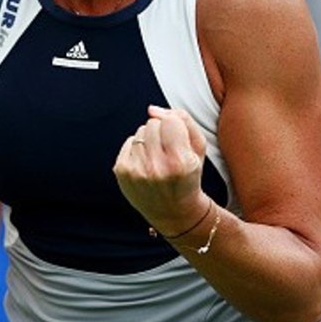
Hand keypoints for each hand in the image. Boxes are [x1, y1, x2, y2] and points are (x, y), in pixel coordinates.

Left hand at [113, 105, 208, 235]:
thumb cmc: (189, 175)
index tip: (179, 142)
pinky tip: (146, 164)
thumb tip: (152, 109)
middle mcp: (157, 168)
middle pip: (152, 123)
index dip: (175, 127)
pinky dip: (137, 149)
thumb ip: (183, 119)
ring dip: (149, 140)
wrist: (174, 212)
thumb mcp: (198, 148)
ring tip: (158, 159)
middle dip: (161, 132)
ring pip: (140, 131)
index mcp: (180, 163)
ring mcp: (137, 171)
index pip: (170, 120)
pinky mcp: (122, 172)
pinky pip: (128, 142)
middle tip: (168, 152)